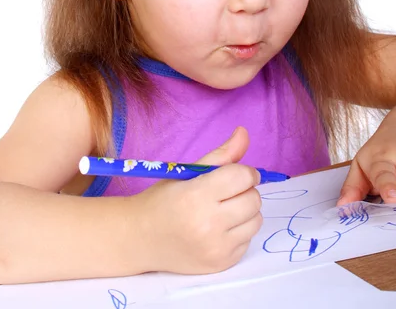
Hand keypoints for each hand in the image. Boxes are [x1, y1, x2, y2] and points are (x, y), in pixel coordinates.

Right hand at [134, 126, 262, 273]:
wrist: (139, 239)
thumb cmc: (163, 200)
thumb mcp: (187, 172)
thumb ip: (221, 155)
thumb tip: (244, 132)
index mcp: (197, 196)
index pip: (242, 177)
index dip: (245, 172)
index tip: (236, 174)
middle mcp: (208, 224)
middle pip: (253, 199)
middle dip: (245, 191)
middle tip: (225, 193)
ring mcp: (216, 248)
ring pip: (256, 220)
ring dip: (245, 211)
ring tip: (223, 210)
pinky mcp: (222, 264)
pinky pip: (248, 240)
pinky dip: (239, 231)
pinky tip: (218, 229)